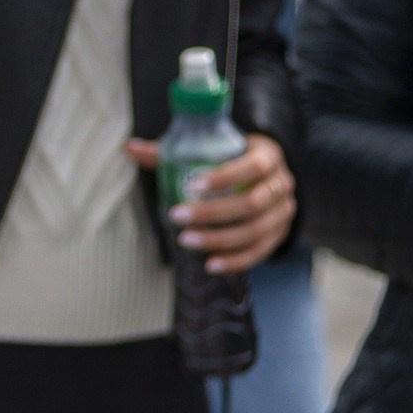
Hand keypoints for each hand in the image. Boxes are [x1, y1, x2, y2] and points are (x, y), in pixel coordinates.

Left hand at [124, 134, 295, 273]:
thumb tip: (129, 147)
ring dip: (220, 239)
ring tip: (186, 240)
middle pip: (252, 202)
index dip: (225, 177)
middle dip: (213, 213)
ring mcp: (284, 211)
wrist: (262, 175)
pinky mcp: (280, 234)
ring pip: (255, 230)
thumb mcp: (209, 148)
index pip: (252, 166)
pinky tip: (211, 264)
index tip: (192, 186)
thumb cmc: (229, 158)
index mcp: (268, 155)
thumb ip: (171, 150)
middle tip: (176, 216)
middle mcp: (282, 184)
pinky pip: (260, 252)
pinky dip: (236, 260)